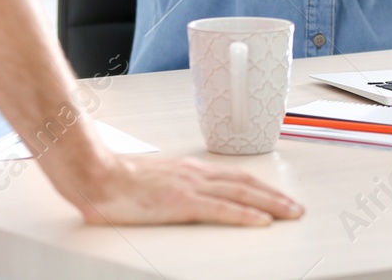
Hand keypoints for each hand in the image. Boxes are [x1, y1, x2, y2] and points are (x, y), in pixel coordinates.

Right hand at [73, 155, 303, 226]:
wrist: (96, 174)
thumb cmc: (115, 180)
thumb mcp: (150, 181)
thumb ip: (169, 187)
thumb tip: (176, 197)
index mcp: (186, 170)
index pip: (233, 176)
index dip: (259, 186)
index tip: (276, 196)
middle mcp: (193, 174)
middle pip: (245, 182)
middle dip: (274, 195)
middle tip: (296, 207)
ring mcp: (189, 187)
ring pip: (241, 193)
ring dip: (270, 203)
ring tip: (290, 213)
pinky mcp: (182, 203)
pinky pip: (222, 209)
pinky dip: (246, 214)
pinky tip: (262, 221)